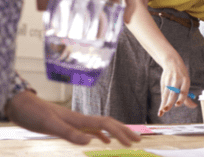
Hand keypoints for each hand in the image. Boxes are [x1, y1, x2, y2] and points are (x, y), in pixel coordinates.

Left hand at [6, 90, 140, 145]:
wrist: (21, 105)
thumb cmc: (34, 113)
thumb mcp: (51, 125)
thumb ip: (70, 133)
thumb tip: (91, 141)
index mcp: (80, 119)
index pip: (107, 124)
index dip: (121, 132)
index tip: (133, 142)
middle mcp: (81, 119)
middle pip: (110, 124)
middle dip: (125, 131)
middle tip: (139, 141)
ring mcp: (76, 122)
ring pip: (103, 127)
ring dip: (117, 133)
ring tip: (127, 142)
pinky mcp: (70, 125)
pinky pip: (92, 130)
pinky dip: (102, 135)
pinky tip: (104, 141)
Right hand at [159, 54, 196, 116]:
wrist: (172, 62)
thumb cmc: (182, 77)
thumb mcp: (186, 83)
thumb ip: (187, 96)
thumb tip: (194, 106)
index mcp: (186, 80)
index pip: (183, 91)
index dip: (181, 98)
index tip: (177, 105)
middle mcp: (177, 81)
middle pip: (173, 93)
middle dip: (169, 102)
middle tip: (166, 109)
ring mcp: (169, 82)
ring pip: (166, 94)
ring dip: (164, 104)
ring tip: (162, 112)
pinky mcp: (163, 83)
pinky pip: (163, 94)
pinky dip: (162, 102)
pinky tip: (161, 111)